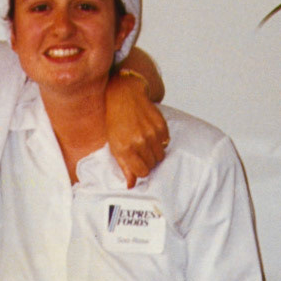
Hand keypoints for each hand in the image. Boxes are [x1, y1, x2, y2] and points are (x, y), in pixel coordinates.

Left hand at [105, 71, 169, 187]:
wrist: (125, 96)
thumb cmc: (116, 122)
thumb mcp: (115, 145)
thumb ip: (124, 166)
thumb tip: (131, 184)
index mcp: (126, 148)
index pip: (142, 172)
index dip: (140, 169)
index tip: (137, 163)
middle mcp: (140, 142)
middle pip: (152, 164)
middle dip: (147, 160)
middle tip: (140, 151)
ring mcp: (152, 133)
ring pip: (160, 155)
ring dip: (154, 152)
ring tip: (146, 142)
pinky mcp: (161, 125)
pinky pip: (166, 142)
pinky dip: (160, 141)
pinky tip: (151, 133)